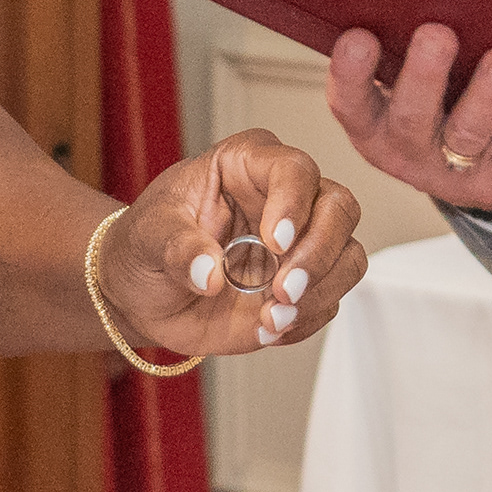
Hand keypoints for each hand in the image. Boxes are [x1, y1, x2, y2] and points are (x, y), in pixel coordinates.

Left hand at [98, 128, 369, 355]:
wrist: (142, 292)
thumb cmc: (147, 244)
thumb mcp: (147, 235)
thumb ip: (177, 247)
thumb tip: (211, 272)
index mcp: (247, 164)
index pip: (293, 169)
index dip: (293, 203)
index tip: (275, 242)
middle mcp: (285, 199)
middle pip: (339, 208)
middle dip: (319, 253)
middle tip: (282, 289)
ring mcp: (300, 244)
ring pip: (348, 256)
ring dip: (318, 293)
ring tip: (271, 317)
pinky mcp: (304, 286)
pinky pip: (329, 302)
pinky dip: (304, 321)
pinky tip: (266, 327)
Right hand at [324, 23, 491, 210]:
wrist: (470, 179)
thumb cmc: (430, 105)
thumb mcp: (400, 85)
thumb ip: (398, 44)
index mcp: (372, 124)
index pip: (351, 101)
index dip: (350, 73)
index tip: (358, 35)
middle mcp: (405, 151)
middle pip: (411, 117)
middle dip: (425, 76)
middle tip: (437, 33)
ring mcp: (451, 173)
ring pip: (468, 135)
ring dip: (487, 95)